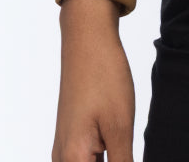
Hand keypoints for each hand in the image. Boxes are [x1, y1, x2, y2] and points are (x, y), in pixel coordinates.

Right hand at [52, 0, 135, 161]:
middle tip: (126, 146)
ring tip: (123, 142)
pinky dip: (104, 159)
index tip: (127, 153)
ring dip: (111, 159)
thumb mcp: (120, 127)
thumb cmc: (103, 78)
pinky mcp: (72, 137)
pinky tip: (121, 150)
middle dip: (115, 161)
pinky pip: (86, 161)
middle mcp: (62, 158)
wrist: (86, 39)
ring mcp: (65, 147)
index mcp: (73, 159)